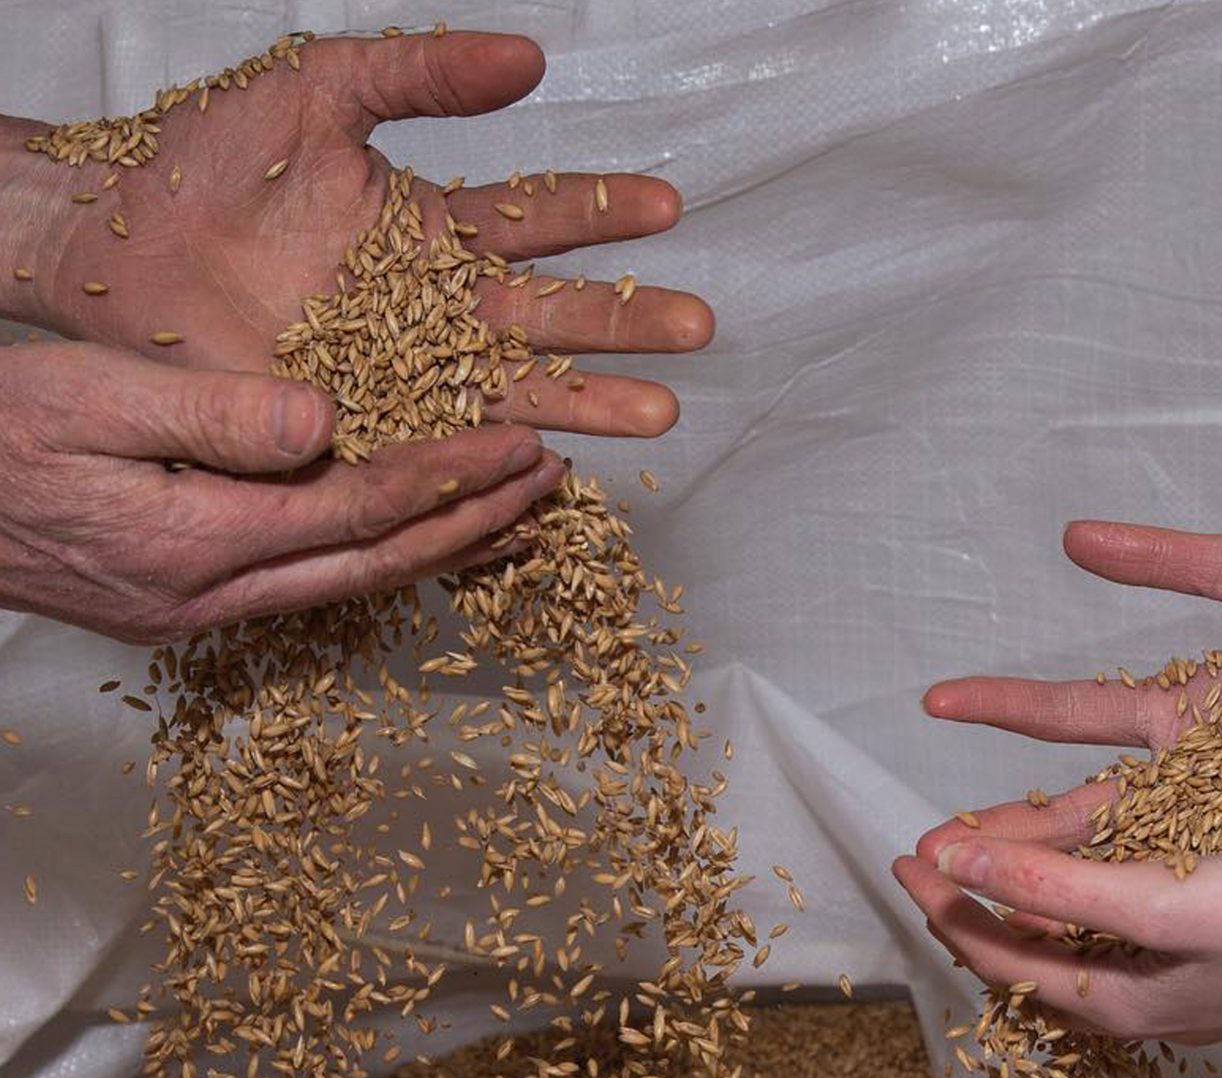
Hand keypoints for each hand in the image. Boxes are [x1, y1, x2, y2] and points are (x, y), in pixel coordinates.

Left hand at [0, 31, 711, 437]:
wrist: (122, 248)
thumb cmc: (211, 161)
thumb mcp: (318, 91)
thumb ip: (421, 73)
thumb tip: (532, 60)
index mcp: (439, 232)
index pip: (540, 220)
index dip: (602, 213)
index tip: (668, 208)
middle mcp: (442, 312)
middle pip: (552, 319)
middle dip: (625, 323)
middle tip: (698, 327)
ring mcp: (412, 380)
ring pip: (519, 394)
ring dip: (590, 402)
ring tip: (660, 412)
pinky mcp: (373, 431)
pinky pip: (449, 452)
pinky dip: (500, 467)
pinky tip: (554, 472)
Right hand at [0, 340, 564, 642]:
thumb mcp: (81, 399)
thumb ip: (208, 415)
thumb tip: (327, 421)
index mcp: (196, 542)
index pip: (361, 511)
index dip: (453, 479)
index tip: (526, 446)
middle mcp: (215, 597)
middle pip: (380, 566)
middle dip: (477, 525)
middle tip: (553, 484)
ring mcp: (206, 615)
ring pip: (358, 588)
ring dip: (446, 553)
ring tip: (521, 520)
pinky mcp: (196, 609)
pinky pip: (321, 588)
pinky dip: (387, 561)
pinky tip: (424, 544)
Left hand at [892, 838, 1221, 1041]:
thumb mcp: (1149, 900)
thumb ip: (1046, 882)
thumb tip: (950, 858)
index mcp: (1110, 1004)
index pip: (993, 955)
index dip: (942, 904)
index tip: (903, 856)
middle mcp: (1129, 1009)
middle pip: (1018, 964)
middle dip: (965, 912)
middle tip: (925, 863)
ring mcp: (1164, 992)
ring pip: (1057, 956)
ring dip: (1011, 911)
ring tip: (978, 867)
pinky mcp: (1196, 966)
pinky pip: (1100, 945)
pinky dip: (1063, 911)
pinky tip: (1065, 880)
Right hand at [916, 521, 1221, 867]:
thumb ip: (1167, 558)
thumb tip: (1072, 537)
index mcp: (1179, 705)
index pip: (1070, 711)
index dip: (1001, 706)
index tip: (936, 700)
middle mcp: (1186, 768)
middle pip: (1076, 804)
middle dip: (1002, 824)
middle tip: (928, 844)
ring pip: (1121, 852)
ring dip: (1052, 870)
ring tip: (980, 887)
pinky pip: (1189, 876)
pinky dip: (1133, 897)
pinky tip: (1082, 918)